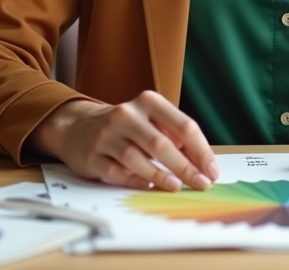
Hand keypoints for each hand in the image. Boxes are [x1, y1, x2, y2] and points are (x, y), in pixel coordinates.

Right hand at [27, 90, 217, 191]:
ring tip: (176, 186)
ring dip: (160, 175)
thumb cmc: (125, 126)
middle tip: (201, 183)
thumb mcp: (150, 120)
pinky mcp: (93, 155)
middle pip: (162, 144)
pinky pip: (117, 171)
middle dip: (186, 167)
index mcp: (149, 102)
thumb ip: (175, 137)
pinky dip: (134, 180)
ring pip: (138, 158)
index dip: (201, 150)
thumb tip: (202, 164)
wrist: (77, 125)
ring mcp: (108, 135)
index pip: (183, 126)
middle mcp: (127, 115)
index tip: (211, 170)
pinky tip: (148, 186)